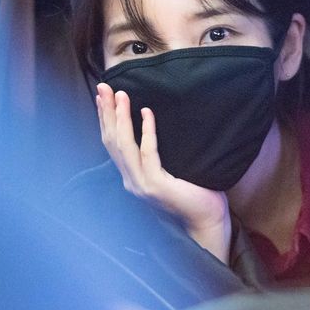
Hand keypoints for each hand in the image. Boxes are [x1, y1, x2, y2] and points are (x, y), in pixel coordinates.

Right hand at [96, 82, 230, 263]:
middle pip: (112, 141)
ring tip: (120, 95)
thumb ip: (155, 158)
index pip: (112, 144)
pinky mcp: (156, 186)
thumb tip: (153, 126)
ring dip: (120, 118)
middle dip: (106, 112)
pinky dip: (147, 131)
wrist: (207, 221)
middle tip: (103, 87)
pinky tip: (148, 113)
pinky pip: (148, 153)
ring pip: (124, 146)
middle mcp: (131, 181)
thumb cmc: (195, 194)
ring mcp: (142, 184)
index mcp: (132, 177)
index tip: (102, 97)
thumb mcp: (169, 173)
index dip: (105, 119)